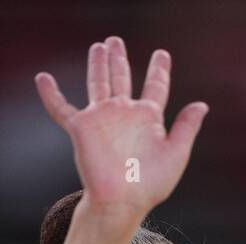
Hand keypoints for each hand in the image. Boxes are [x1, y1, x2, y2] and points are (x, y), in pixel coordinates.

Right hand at [35, 37, 208, 218]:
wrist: (122, 201)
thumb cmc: (150, 184)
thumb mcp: (176, 153)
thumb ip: (186, 127)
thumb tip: (202, 105)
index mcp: (149, 119)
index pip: (155, 87)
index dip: (159, 70)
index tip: (162, 54)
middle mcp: (125, 114)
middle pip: (122, 78)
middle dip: (119, 60)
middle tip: (116, 41)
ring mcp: (102, 118)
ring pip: (98, 83)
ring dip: (97, 65)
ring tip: (98, 46)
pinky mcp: (81, 128)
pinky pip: (62, 108)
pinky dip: (51, 94)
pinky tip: (43, 78)